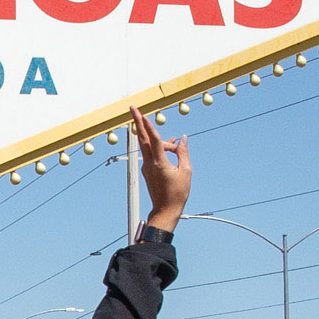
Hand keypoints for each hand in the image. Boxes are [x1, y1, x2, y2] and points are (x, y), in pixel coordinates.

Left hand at [132, 108, 190, 230]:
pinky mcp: (148, 171)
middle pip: (143, 138)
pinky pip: (152, 154)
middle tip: (133, 108)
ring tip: (176, 144)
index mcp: (159, 163)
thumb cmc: (177, 193)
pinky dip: (160, 149)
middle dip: (138, 122)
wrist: (165, 210)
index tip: (142, 114)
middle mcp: (150, 163)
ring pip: (150, 147)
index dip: (148, 125)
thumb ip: (183, 153)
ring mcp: (147, 167)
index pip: (153, 139)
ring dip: (159, 140)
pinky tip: (171, 150)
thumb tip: (183, 138)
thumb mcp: (186, 171)